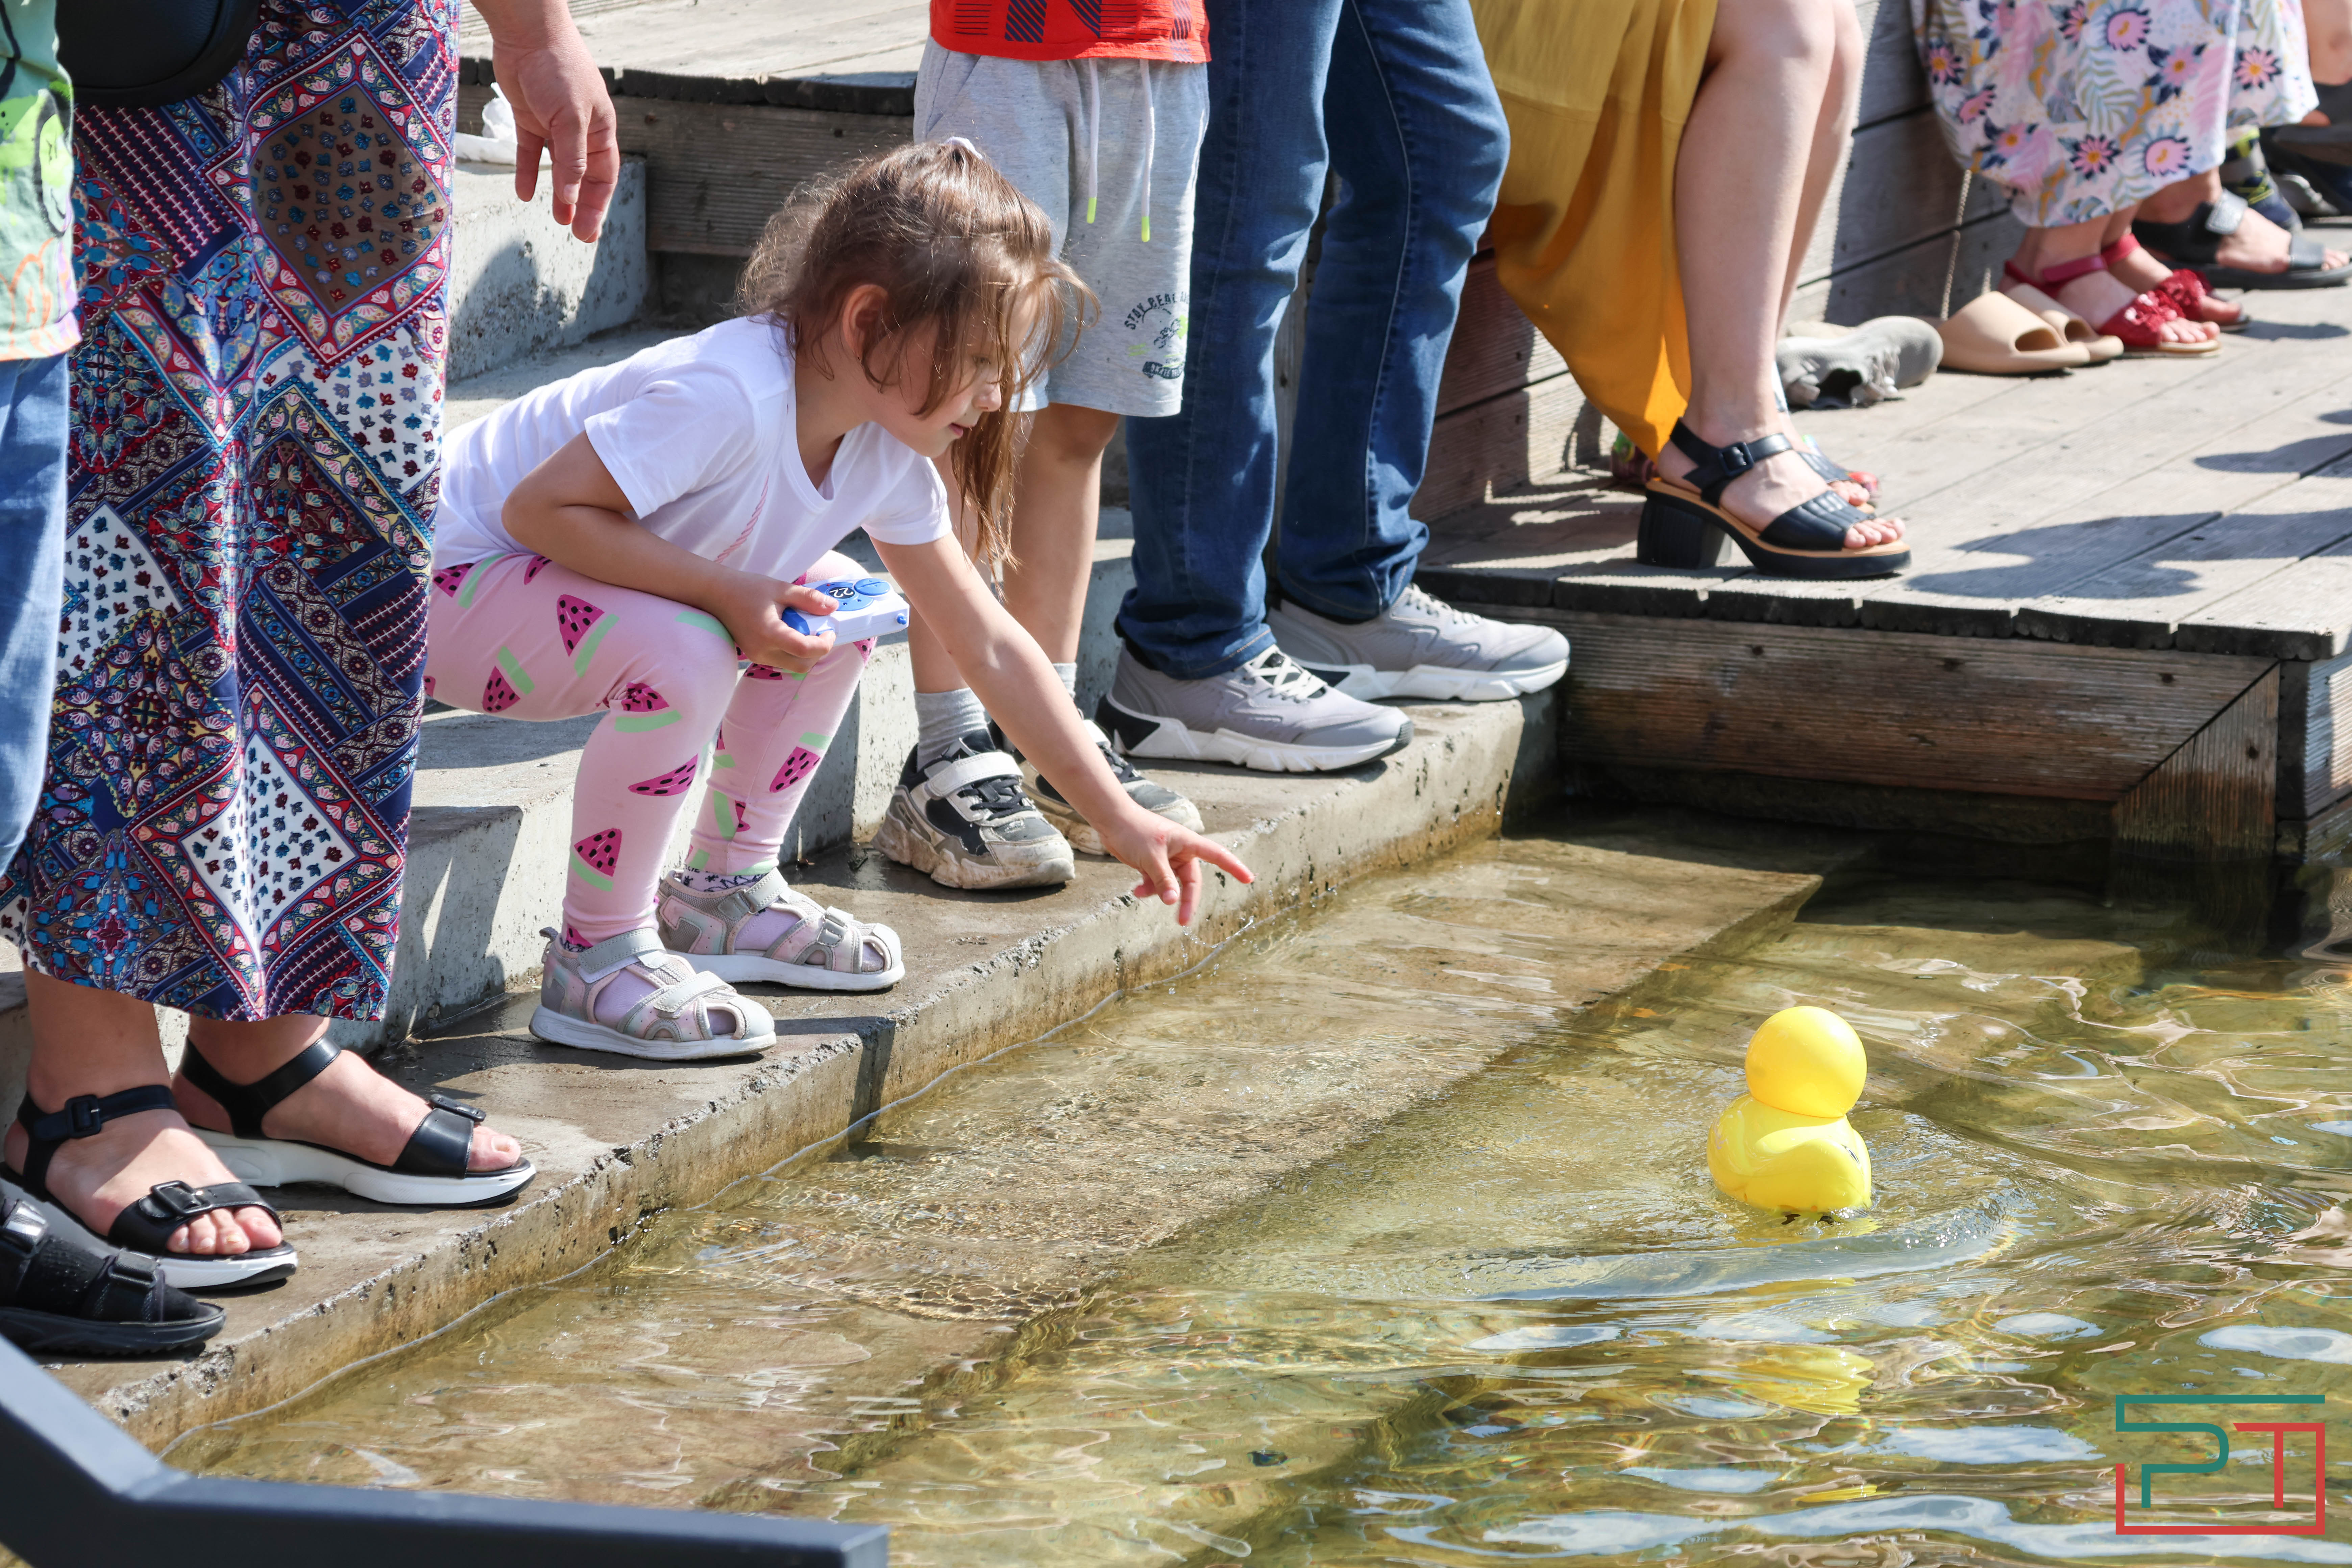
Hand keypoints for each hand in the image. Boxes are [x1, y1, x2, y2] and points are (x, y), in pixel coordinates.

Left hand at [477, 2, 619, 240]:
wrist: (528, 32)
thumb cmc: (558, 68)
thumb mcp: (570, 118)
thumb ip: (571, 159)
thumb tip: (571, 198)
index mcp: (600, 130)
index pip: (604, 176)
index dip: (598, 206)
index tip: (589, 233)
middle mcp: (580, 130)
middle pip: (584, 177)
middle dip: (582, 206)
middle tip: (578, 235)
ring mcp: (554, 124)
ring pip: (558, 168)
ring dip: (558, 194)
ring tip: (557, 218)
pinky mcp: (529, 116)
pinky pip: (530, 151)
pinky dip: (527, 172)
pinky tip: (523, 193)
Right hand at [708, 575, 837, 672]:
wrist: (717, 594)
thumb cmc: (746, 589)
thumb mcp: (781, 589)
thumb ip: (809, 599)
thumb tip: (833, 607)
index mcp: (769, 633)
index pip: (804, 650)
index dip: (824, 644)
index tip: (830, 630)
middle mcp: (762, 651)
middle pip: (802, 665)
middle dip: (819, 651)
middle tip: (822, 631)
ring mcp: (758, 656)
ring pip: (794, 666)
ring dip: (807, 653)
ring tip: (807, 629)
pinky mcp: (756, 656)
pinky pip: (783, 661)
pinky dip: (795, 652)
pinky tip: (794, 632)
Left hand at [1097, 811, 1253, 926]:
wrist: (1110, 819)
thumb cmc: (1134, 830)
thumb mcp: (1151, 858)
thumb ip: (1164, 881)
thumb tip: (1174, 902)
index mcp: (1188, 842)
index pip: (1218, 855)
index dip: (1234, 867)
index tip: (1249, 879)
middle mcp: (1181, 851)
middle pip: (1191, 881)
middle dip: (1186, 900)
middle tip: (1183, 921)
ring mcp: (1167, 858)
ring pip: (1172, 884)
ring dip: (1159, 892)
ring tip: (1140, 892)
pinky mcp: (1153, 863)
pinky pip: (1157, 882)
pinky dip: (1148, 888)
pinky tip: (1135, 890)